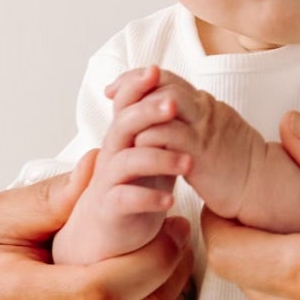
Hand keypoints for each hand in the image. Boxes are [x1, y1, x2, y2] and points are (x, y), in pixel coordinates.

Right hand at [53, 81, 198, 264]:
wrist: (110, 229)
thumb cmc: (136, 186)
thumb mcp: (150, 151)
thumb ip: (159, 126)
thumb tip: (181, 90)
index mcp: (124, 137)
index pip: (126, 103)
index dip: (136, 85)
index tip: (156, 70)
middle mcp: (113, 154)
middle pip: (123, 124)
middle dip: (147, 112)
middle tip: (173, 105)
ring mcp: (110, 181)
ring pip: (128, 161)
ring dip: (159, 158)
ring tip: (189, 163)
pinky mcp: (111, 207)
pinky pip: (126, 199)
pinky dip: (149, 198)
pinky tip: (171, 201)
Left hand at [105, 64, 258, 219]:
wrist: (263, 186)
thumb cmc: (237, 164)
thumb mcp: (215, 132)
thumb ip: (193, 119)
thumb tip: (167, 112)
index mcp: (207, 104)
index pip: (169, 78)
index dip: (140, 77)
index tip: (117, 87)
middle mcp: (206, 110)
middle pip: (165, 83)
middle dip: (134, 87)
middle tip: (112, 97)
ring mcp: (204, 130)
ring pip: (166, 103)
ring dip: (139, 110)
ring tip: (120, 121)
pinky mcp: (201, 153)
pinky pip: (169, 136)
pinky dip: (148, 136)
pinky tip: (135, 145)